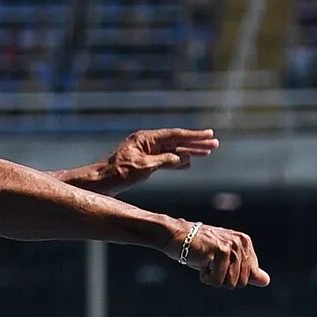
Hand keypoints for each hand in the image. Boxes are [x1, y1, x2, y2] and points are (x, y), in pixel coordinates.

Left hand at [86, 126, 218, 190]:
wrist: (101, 182)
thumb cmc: (118, 174)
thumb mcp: (143, 168)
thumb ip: (163, 161)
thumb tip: (181, 158)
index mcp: (146, 138)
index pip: (175, 135)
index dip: (194, 136)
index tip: (210, 134)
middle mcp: (147, 142)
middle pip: (176, 141)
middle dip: (196, 143)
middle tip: (215, 144)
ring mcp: (146, 152)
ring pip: (173, 151)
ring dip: (190, 152)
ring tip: (207, 153)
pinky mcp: (144, 162)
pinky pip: (166, 160)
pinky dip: (177, 162)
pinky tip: (188, 164)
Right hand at [172, 219, 268, 288]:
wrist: (176, 236)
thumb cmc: (200, 249)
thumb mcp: (226, 261)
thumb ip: (247, 271)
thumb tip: (266, 281)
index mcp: (245, 243)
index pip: (249, 277)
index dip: (231, 276)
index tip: (219, 262)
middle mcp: (240, 243)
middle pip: (241, 283)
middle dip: (223, 279)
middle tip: (211, 263)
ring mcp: (230, 247)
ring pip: (229, 284)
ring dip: (214, 278)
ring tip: (205, 262)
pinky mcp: (219, 252)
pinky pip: (217, 281)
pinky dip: (205, 277)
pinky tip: (200, 262)